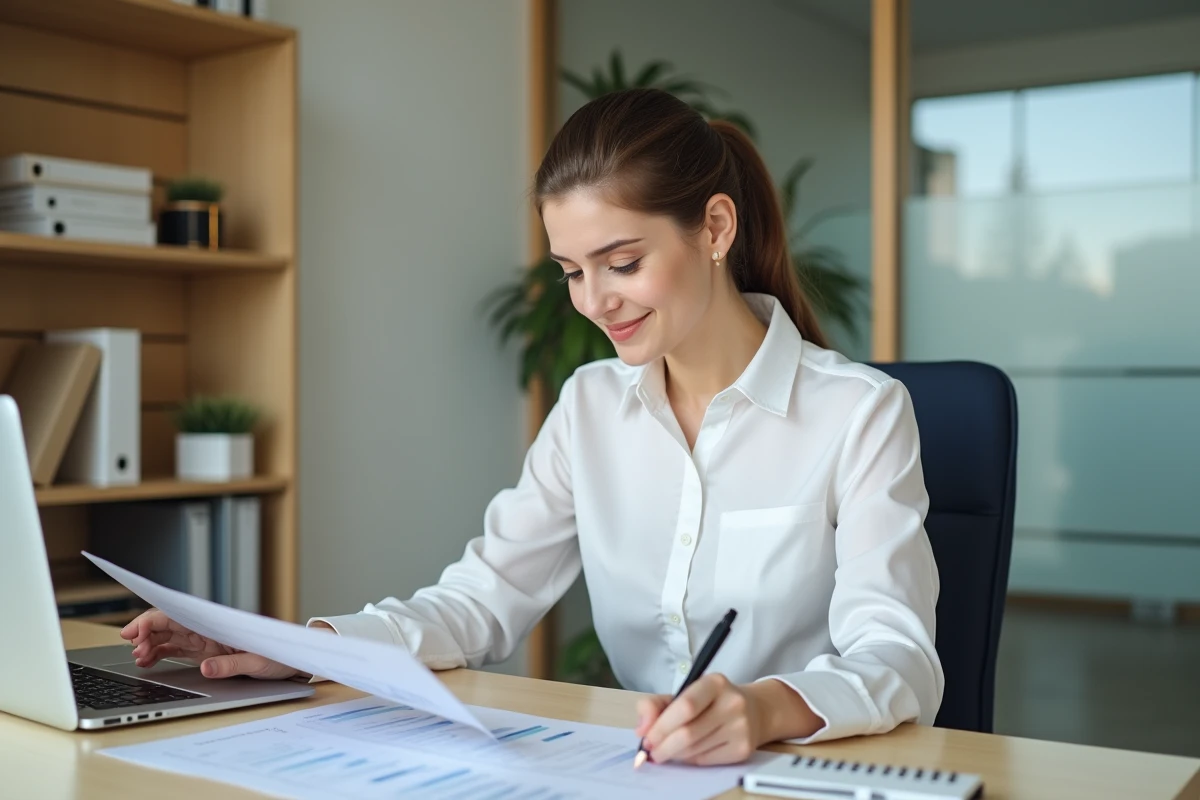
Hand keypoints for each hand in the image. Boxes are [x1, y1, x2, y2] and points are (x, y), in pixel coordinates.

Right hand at [120, 608, 299, 679]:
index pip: (179, 615)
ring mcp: (206, 639)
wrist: (294, 660)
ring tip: (138, 660)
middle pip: (168, 624)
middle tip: (131, 649)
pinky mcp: (206, 651)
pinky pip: (177, 648)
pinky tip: (147, 661)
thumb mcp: (259, 662)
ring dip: (150, 644)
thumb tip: (206, 668)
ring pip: (169, 636)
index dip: (152, 620)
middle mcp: (209, 628)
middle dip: (144, 633)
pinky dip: (159, 653)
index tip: (133, 631)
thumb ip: (232, 663)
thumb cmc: (280, 656)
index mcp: (219, 624)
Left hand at [635, 675, 823, 764]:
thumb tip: (641, 729)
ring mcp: (740, 727)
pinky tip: (685, 753)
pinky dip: (689, 760)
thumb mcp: (685, 692)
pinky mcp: (743, 749)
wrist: (754, 711)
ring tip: (666, 750)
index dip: (661, 725)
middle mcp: (732, 703)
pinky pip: (705, 760)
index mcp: (715, 683)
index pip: (685, 706)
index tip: (646, 737)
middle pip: (688, 733)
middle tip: (650, 751)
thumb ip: (656, 704)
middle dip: (662, 746)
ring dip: (673, 754)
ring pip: (694, 750)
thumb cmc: (711, 701)